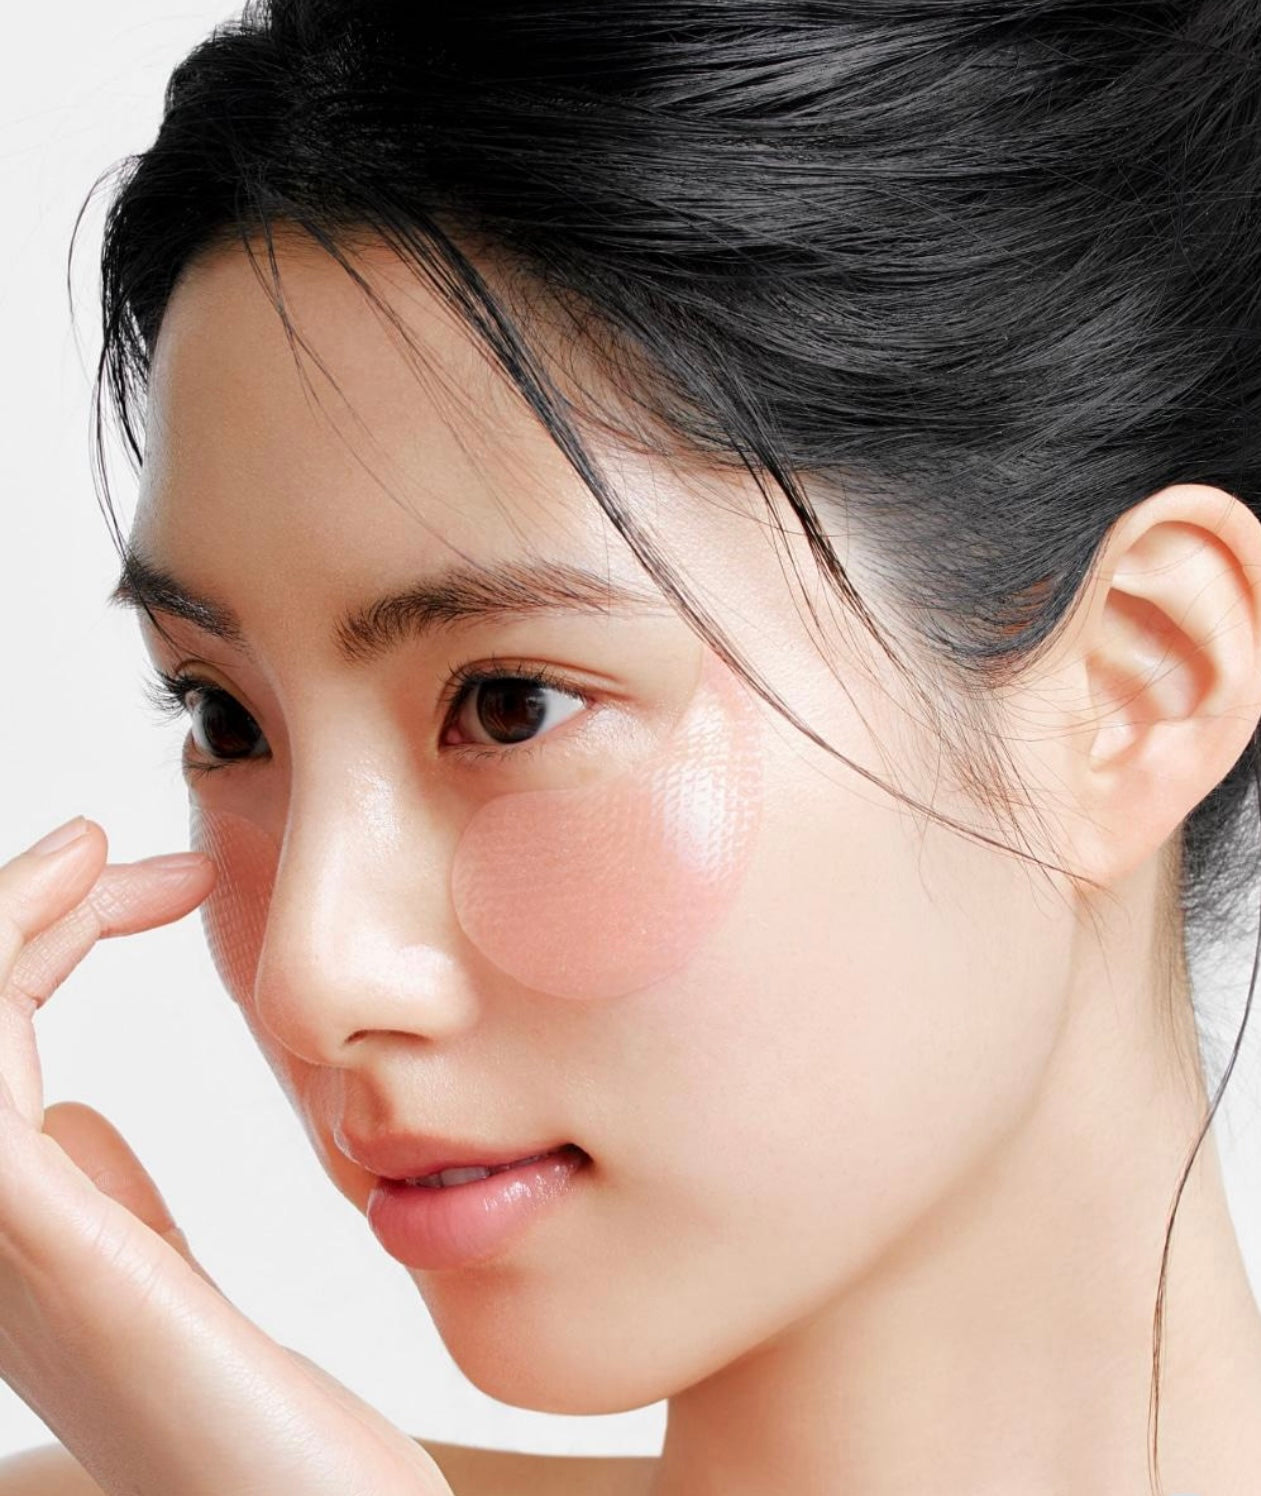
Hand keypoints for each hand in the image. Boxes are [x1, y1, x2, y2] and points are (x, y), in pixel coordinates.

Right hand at [0, 818, 453, 1494]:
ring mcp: (2, 1244)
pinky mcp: (38, 1246)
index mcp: (11, 1227)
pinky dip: (2, 971)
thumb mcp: (158, 1274)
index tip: (163, 881)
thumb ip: (106, 1198)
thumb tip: (74, 1106)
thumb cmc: (263, 1420)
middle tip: (123, 851)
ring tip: (91, 851)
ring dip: (4, 921)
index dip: (47, 938)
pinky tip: (73, 906)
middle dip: (28, 911)